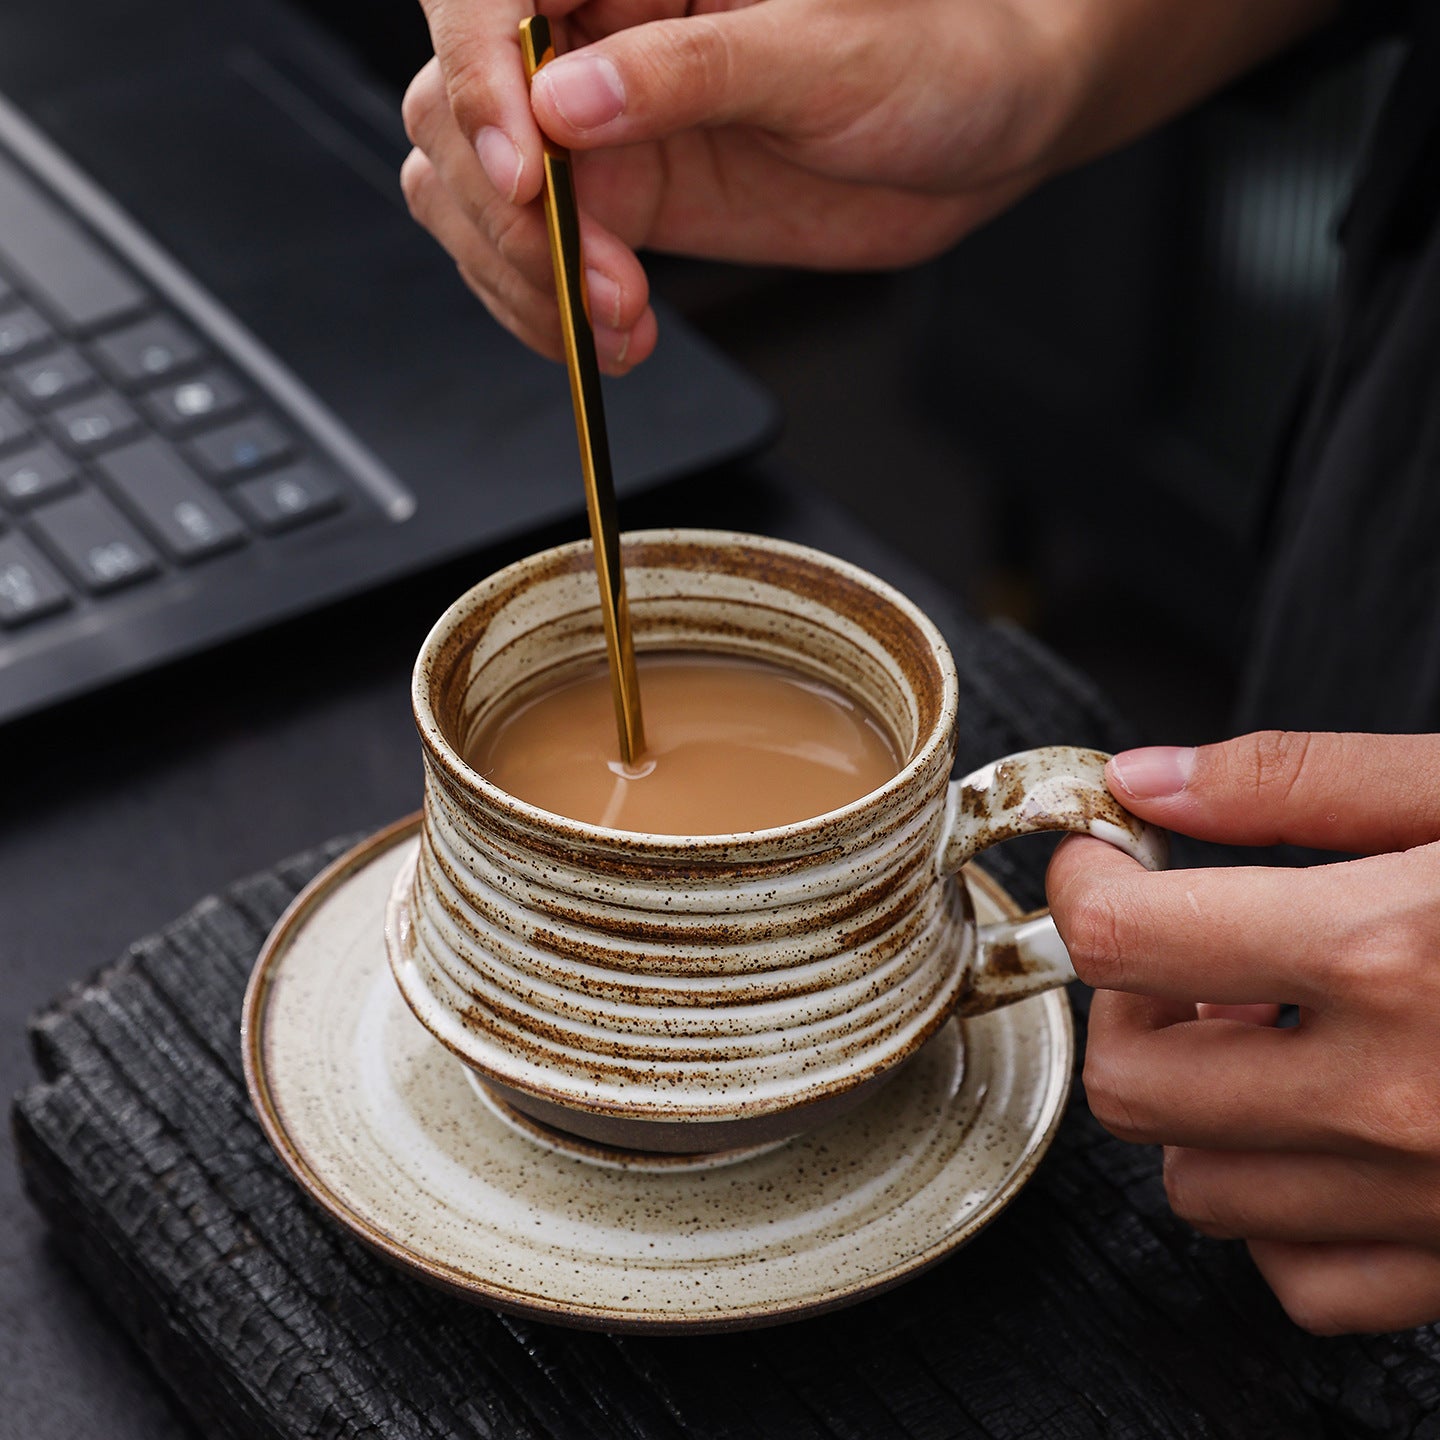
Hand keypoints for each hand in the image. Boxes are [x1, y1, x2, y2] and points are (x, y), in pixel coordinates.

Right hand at [399, 0, 1065, 372]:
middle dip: (506, 214)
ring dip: (520, 274)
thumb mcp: (823, 52)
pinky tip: (612, 334)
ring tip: (612, 322)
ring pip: (473, 189)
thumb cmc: (937, 48)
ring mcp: (602, 123)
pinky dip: (549, 307)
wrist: (989, 128)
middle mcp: (600, 31)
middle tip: (591, 280)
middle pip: (460, 109)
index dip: (478, 80)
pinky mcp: (624, 199)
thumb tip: (564, 105)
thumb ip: (691, 75)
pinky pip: (533, 252)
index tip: (525, 173)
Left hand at [1047, 732, 1439, 1335]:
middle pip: (1134, 1088)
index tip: (1105, 863)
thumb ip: (1296, 783)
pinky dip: (1281, 1209)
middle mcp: (1400, 1097)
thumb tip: (1145, 779)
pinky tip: (1332, 1128)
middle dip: (1129, 1006)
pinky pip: (1304, 1279)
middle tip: (1185, 949)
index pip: (1124, 942)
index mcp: (1391, 951)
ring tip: (1274, 1030)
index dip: (1086, 888)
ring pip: (1200, 1188)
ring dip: (1201, 1104)